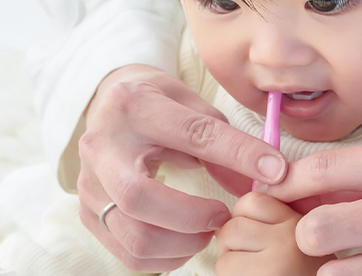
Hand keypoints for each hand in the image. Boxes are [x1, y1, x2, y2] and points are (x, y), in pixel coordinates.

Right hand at [76, 64, 287, 272]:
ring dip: (181, 244)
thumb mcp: (193, 105)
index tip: (274, 172)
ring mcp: (89, 182)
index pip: (192, 134)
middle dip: (192, 217)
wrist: (109, 102)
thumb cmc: (158, 102)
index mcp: (134, 106)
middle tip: (224, 217)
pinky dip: (163, 258)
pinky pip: (126, 252)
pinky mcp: (87, 212)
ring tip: (206, 231)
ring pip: (133, 234)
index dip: (237, 155)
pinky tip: (185, 242)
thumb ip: (226, 141)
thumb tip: (267, 178)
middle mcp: (102, 146)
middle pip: (140, 197)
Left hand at [216, 192, 330, 275]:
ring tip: (255, 275)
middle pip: (233, 226)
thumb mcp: (304, 243)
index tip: (255, 237)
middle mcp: (290, 240)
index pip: (252, 201)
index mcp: (302, 223)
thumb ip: (277, 222)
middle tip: (250, 261)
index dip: (244, 218)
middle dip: (231, 244)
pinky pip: (224, 271)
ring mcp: (274, 265)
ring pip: (224, 252)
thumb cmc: (305, 272)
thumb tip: (234, 213)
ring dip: (230, 266)